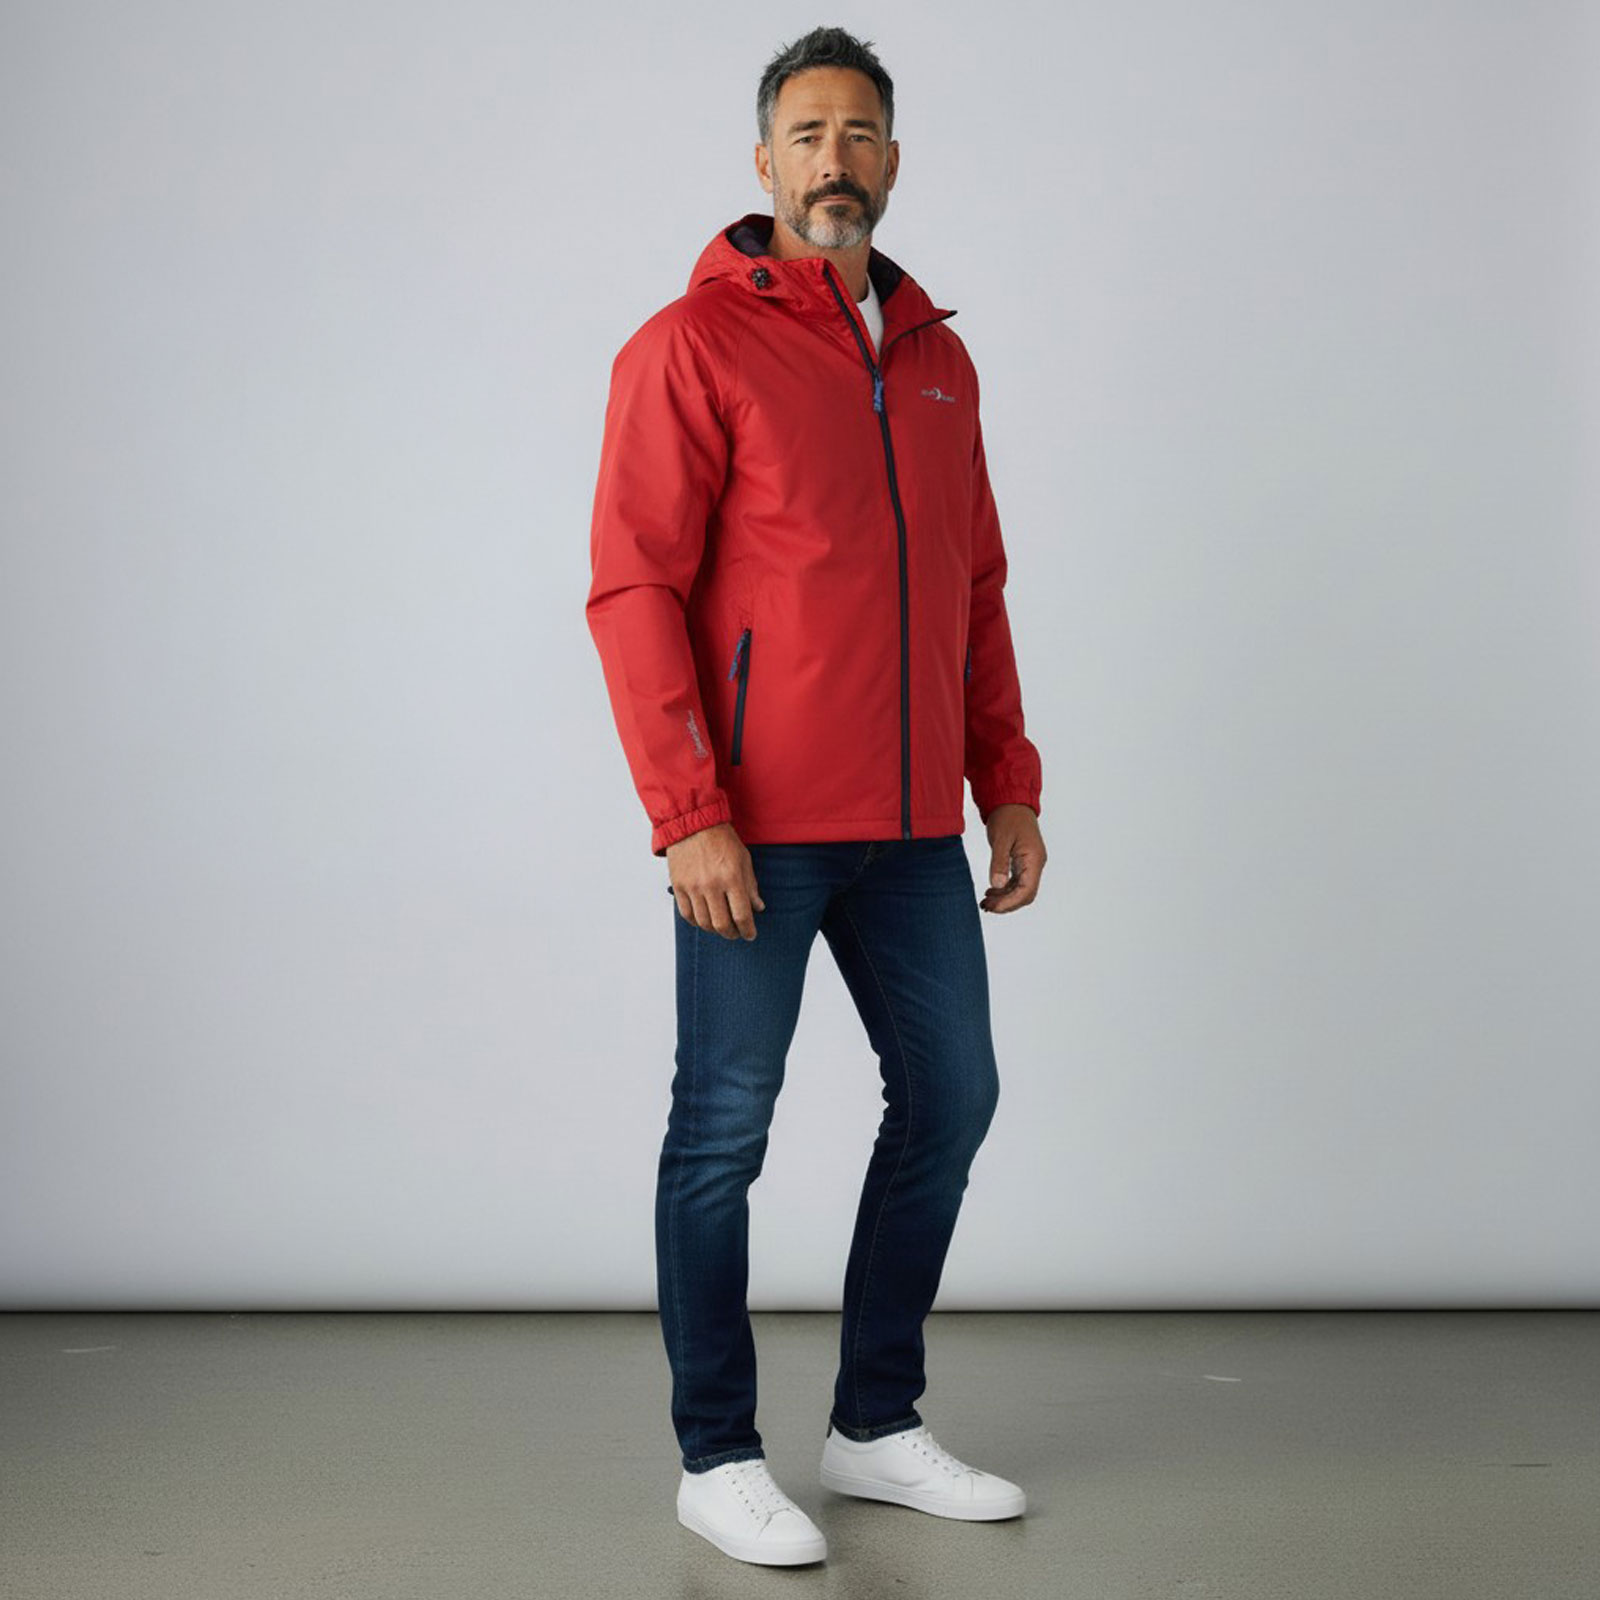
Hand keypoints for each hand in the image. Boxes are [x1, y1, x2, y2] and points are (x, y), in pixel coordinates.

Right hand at [666, 823, 765, 939]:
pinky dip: (696, 922)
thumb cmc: (722, 839)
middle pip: (722, 924)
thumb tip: (758, 908)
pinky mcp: (678, 886)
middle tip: (736, 933)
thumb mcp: (744, 859)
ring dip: (714, 929)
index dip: (748, 930)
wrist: (693, 824)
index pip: (742, 915)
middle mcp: (711, 885)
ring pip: (703, 922)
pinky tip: (704, 920)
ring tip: (721, 927)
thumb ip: (751, 886)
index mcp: (732, 878)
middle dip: (732, 934)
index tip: (750, 935)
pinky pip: (687, 914)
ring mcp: (693, 887)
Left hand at [979, 804, 1045, 913]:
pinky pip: (1017, 882)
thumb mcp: (1001, 839)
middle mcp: (1035, 864)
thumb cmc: (1008, 816)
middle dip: (1007, 903)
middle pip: (1025, 894)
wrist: (1011, 802)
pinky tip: (991, 891)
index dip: (1010, 902)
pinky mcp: (1023, 862)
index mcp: (1034, 859)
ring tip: (986, 901)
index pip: (1026, 890)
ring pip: (1021, 890)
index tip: (993, 907)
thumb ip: (999, 862)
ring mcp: (1030, 864)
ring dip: (1005, 898)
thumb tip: (997, 885)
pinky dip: (1005, 890)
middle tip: (986, 906)